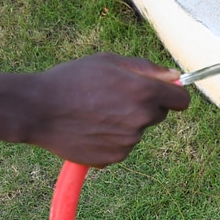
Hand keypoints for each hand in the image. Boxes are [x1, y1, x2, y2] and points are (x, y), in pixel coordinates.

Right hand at [25, 53, 190, 165]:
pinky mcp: (114, 158)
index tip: (165, 94)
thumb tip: (175, 77)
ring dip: (125, 123)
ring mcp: (128, 141)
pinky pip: (122, 147)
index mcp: (145, 93)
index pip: (182, 101)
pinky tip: (90, 128)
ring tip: (95, 112)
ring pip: (138, 131)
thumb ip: (148, 69)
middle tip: (114, 98)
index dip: (173, 95)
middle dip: (145, 106)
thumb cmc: (72, 80)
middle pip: (159, 115)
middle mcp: (141, 119)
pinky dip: (111, 140)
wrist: (36, 109)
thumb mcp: (110, 61)